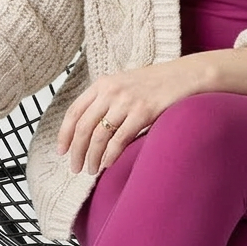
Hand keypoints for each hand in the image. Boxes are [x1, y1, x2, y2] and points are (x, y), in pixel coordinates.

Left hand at [56, 58, 199, 174]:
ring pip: (99, 136)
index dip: (65, 134)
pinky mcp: (143, 112)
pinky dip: (110, 155)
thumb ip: (105, 99)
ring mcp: (127, 101)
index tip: (62, 151)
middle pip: (84, 127)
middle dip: (77, 151)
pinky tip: (107, 164)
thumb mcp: (123, 84)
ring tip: (91, 170)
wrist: (184, 76)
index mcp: (103, 83)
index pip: (75, 111)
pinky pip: (119, 139)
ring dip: (92, 157)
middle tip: (75, 168)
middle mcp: (111, 91)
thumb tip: (88, 129)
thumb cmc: (154, 84)